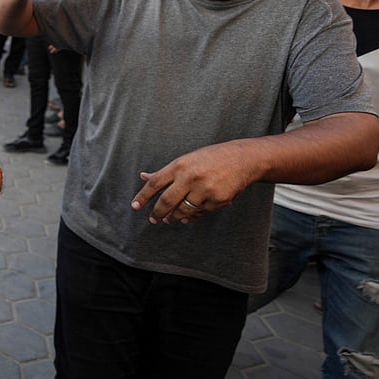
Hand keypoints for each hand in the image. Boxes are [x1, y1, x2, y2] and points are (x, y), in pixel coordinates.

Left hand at [129, 145, 255, 224]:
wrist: (243, 159)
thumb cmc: (210, 158)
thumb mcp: (186, 160)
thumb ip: (165, 172)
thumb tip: (144, 177)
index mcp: (180, 165)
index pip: (155, 183)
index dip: (143, 196)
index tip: (135, 206)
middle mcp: (191, 177)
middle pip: (166, 201)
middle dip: (157, 213)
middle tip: (153, 219)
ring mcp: (205, 190)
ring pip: (183, 210)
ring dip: (174, 217)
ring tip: (168, 219)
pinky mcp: (218, 200)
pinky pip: (200, 212)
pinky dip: (192, 216)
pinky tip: (186, 217)